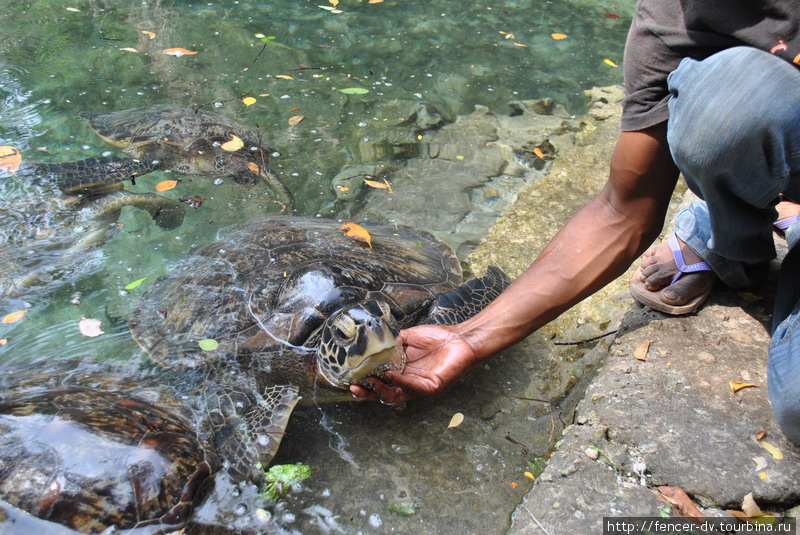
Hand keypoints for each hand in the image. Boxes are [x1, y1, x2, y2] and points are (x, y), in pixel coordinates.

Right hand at [350, 323, 478, 404]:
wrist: (460, 338)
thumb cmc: (437, 338)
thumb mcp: (408, 338)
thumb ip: (391, 341)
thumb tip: (372, 339)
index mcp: (401, 371)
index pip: (379, 381)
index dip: (364, 381)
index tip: (351, 377)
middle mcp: (407, 382)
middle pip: (383, 394)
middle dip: (367, 393)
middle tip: (354, 388)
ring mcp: (418, 387)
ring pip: (395, 396)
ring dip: (381, 390)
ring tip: (370, 381)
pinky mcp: (431, 389)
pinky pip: (412, 389)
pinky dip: (400, 382)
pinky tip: (391, 374)